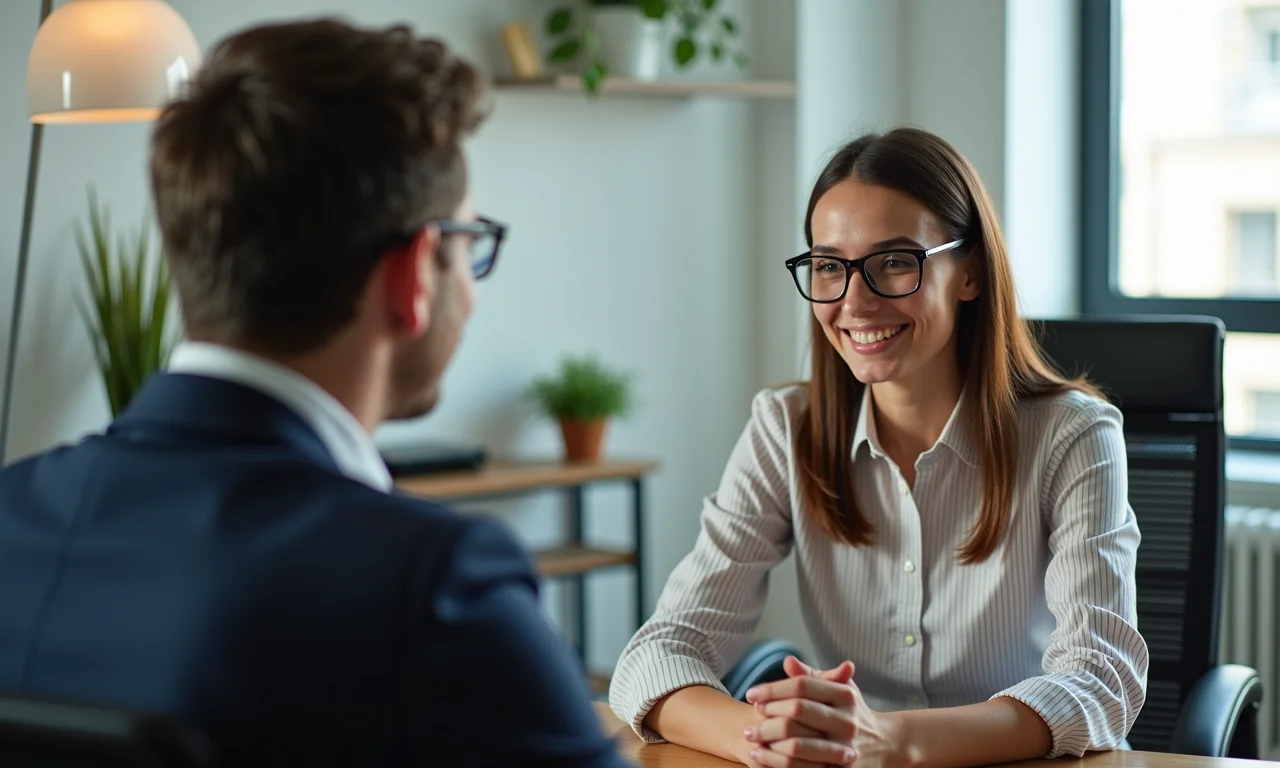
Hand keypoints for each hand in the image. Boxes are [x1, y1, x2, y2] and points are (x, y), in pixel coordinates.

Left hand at [743, 656, 904, 767]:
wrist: (886, 746)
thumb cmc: (853, 713)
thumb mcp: (839, 690)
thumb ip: (813, 676)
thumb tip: (788, 661)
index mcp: (844, 695)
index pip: (803, 685)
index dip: (774, 688)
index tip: (751, 693)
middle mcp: (847, 720)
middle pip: (799, 710)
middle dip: (768, 712)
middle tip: (749, 715)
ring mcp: (844, 747)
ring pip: (798, 743)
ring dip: (768, 738)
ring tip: (750, 736)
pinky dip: (777, 762)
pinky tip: (761, 757)